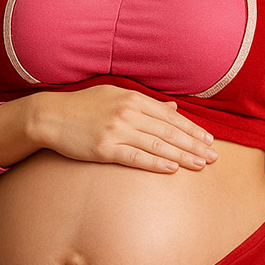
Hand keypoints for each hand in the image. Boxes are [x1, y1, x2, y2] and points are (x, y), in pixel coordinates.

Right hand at [36, 85, 217, 172]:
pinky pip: (136, 157)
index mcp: (132, 98)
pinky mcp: (104, 148)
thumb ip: (145, 103)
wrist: (50, 116)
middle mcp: (127, 113)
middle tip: (214, 156)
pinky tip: (172, 169)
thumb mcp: (115, 96)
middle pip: (169, 131)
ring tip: (200, 164)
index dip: (192, 129)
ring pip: (158, 145)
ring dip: (182, 156)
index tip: (209, 140)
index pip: (170, 117)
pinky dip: (156, 163)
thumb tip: (172, 109)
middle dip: (194, 145)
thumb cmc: (83, 106)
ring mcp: (116, 130)